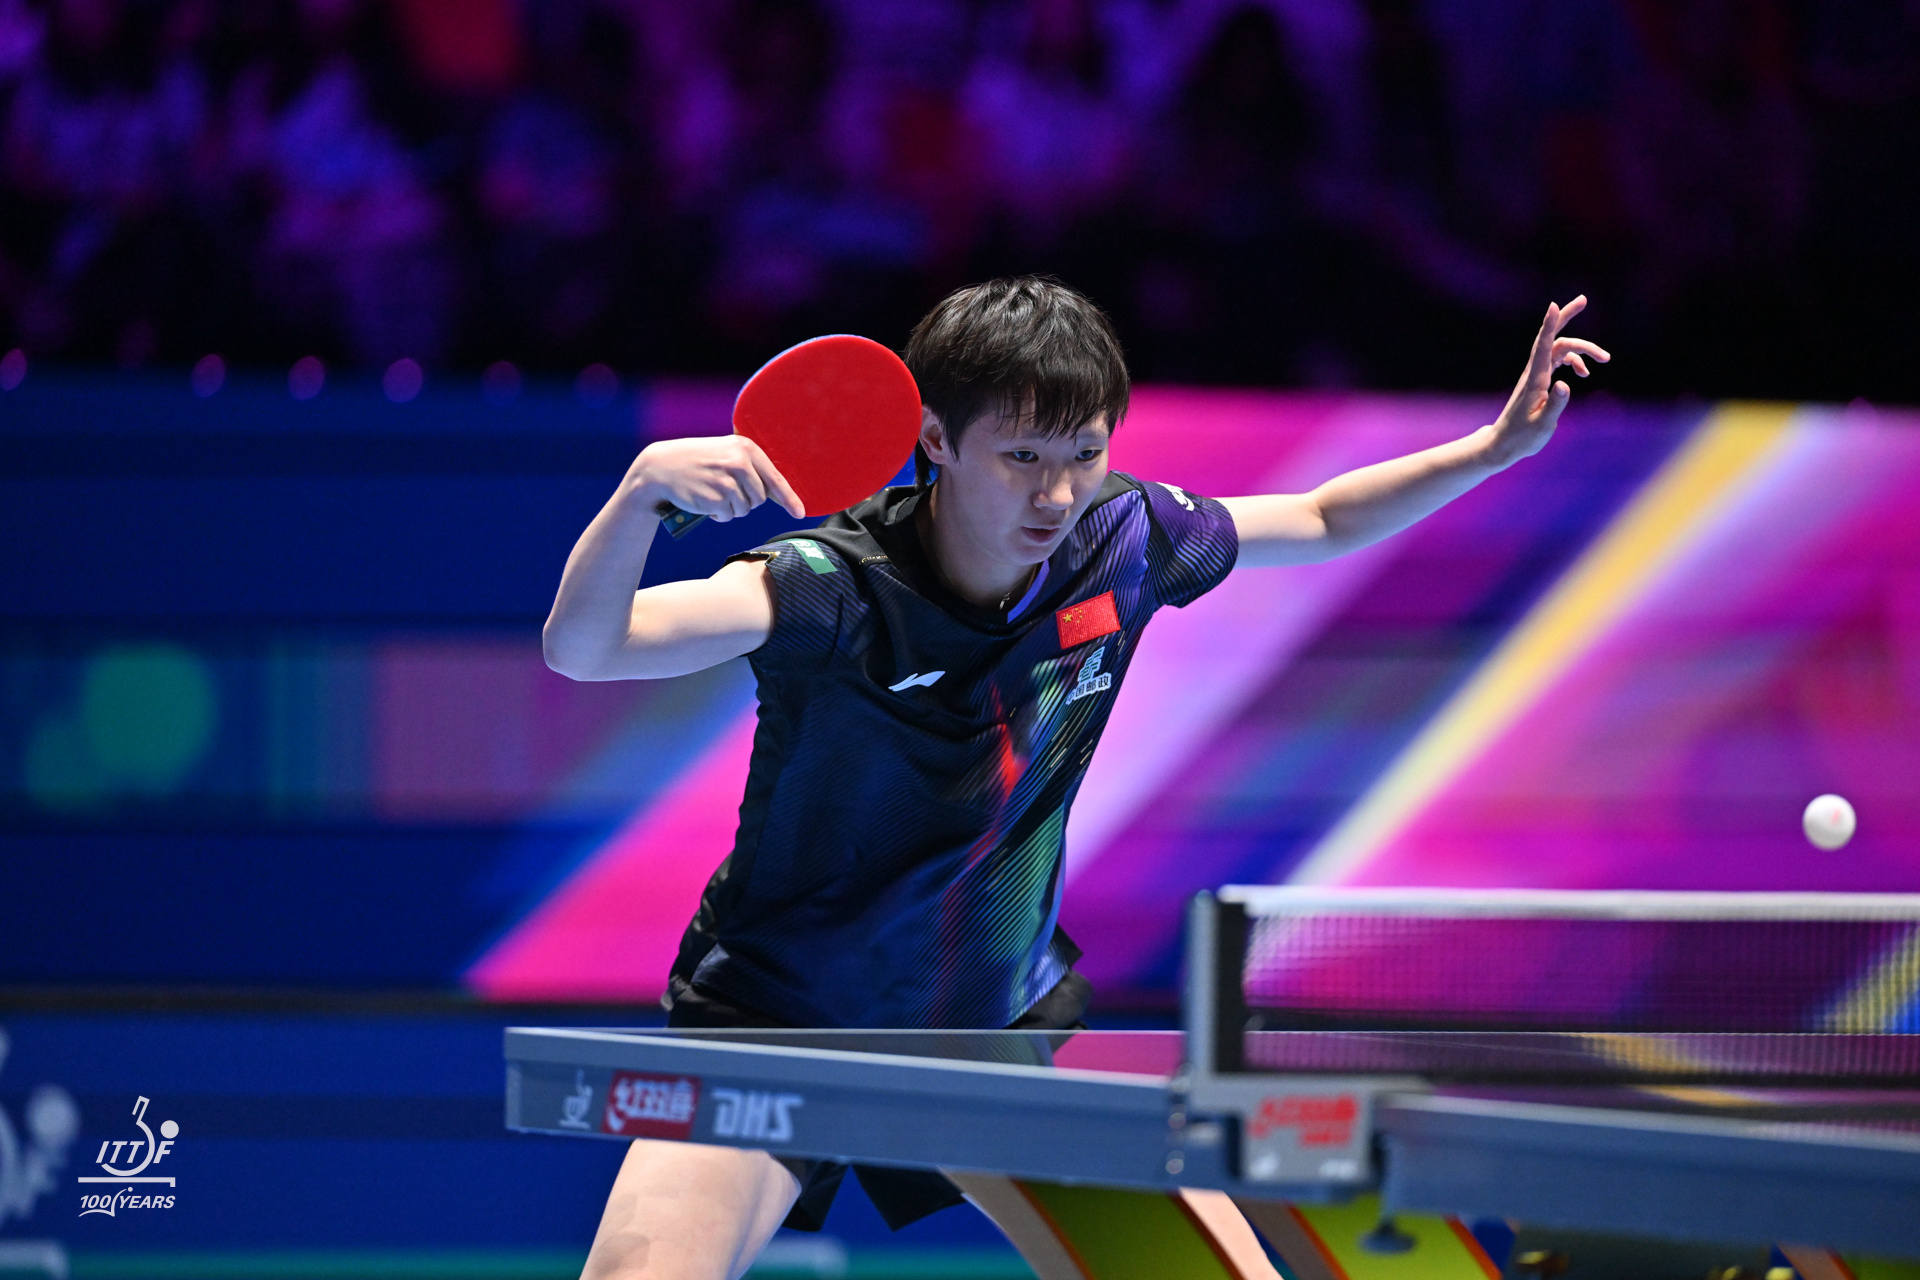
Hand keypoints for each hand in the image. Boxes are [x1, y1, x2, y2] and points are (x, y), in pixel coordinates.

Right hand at [622, 436, 804, 522]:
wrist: (661, 467)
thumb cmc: (698, 461)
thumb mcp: (726, 454)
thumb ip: (751, 468)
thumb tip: (779, 492)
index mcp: (746, 448)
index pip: (775, 478)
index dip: (789, 498)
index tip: (800, 512)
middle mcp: (740, 463)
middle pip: (760, 498)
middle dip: (746, 500)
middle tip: (725, 489)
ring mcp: (727, 481)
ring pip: (744, 509)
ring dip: (731, 508)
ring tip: (713, 492)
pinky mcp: (715, 498)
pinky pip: (728, 516)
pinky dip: (719, 515)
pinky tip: (705, 501)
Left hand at [1487, 296, 1610, 464]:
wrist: (1504, 443)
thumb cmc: (1522, 437)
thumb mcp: (1543, 425)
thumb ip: (1556, 405)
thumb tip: (1566, 384)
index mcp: (1535, 379)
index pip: (1543, 346)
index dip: (1548, 325)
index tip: (1554, 305)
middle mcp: (1534, 372)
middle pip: (1551, 337)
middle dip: (1566, 317)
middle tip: (1583, 299)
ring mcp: (1536, 375)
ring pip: (1560, 349)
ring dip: (1582, 349)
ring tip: (1605, 359)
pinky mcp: (1539, 381)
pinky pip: (1558, 360)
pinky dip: (1574, 361)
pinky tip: (1585, 373)